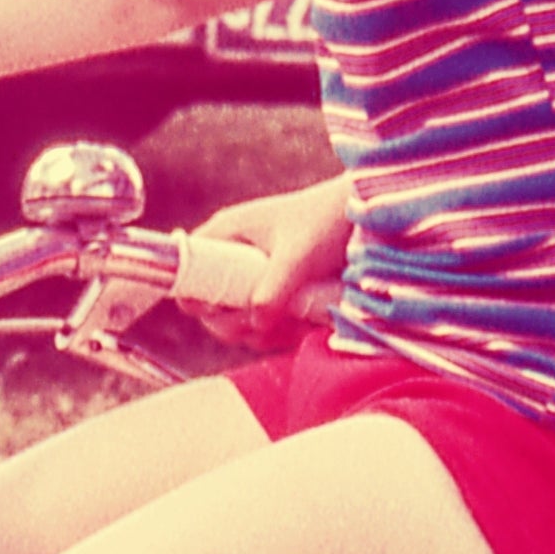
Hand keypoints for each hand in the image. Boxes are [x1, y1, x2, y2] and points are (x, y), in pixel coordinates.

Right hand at [183, 177, 350, 349]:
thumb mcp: (297, 255)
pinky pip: (264, 325)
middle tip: (260, 325)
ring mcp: (255, 278)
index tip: (220, 311)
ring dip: (258, 334)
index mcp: (227, 234)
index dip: (195, 295)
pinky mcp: (277, 295)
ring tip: (290, 328)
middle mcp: (234, 257)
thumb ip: (273, 289)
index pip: (188, 270)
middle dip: (232, 323)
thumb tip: (255, 324)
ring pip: (237, 321)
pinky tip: (301, 330)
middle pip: (210, 306)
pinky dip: (279, 334)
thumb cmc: (327, 222)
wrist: (366, 220)